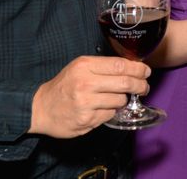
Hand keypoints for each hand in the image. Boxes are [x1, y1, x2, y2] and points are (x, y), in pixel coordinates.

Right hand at [29, 55, 150, 137]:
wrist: (40, 108)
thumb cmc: (64, 85)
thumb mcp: (79, 67)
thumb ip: (102, 66)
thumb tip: (132, 67)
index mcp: (85, 66)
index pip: (120, 65)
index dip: (137, 69)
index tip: (145, 71)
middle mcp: (85, 83)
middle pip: (124, 83)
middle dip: (140, 85)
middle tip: (144, 87)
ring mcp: (86, 103)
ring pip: (120, 100)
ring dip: (122, 100)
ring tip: (114, 98)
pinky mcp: (86, 120)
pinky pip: (110, 115)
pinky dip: (110, 112)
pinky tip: (102, 108)